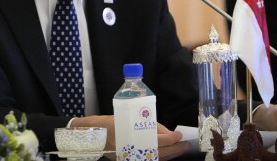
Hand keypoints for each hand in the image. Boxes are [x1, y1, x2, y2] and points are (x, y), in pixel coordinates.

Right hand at [71, 116, 192, 157]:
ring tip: (181, 148)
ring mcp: (133, 158)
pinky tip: (168, 152)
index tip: (178, 134)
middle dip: (175, 149)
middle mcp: (134, 153)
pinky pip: (150, 160)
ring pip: (157, 159)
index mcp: (132, 141)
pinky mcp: (131, 159)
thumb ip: (148, 125)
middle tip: (186, 143)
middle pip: (160, 154)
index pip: (157, 142)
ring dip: (170, 154)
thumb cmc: (107, 125)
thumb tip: (166, 131)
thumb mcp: (127, 119)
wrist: (90, 136)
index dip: (170, 139)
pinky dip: (161, 157)